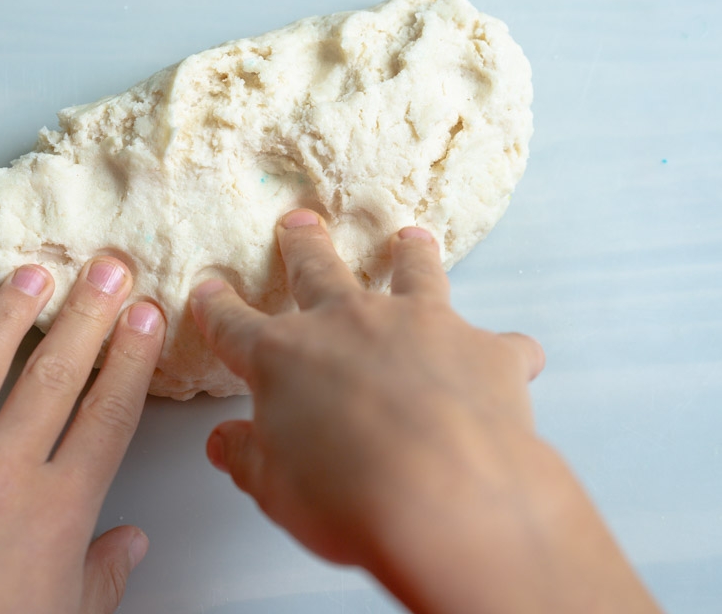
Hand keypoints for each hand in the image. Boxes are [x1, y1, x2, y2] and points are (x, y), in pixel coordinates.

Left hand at [0, 257, 163, 613]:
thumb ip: (104, 574)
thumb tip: (132, 542)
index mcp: (57, 510)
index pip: (108, 412)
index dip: (132, 358)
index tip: (146, 317)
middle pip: (55, 376)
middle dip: (88, 315)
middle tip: (109, 269)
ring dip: (7, 313)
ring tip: (32, 274)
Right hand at [191, 210, 659, 613]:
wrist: (447, 497)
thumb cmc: (350, 498)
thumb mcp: (276, 490)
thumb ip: (250, 459)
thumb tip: (225, 443)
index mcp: (285, 357)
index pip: (236, 325)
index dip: (218, 308)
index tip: (209, 289)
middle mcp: (350, 323)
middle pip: (319, 270)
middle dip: (304, 245)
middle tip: (300, 222)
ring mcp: (421, 325)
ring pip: (413, 273)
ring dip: (410, 254)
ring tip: (412, 238)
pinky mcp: (484, 348)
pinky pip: (502, 342)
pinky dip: (504, 352)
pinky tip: (512, 358)